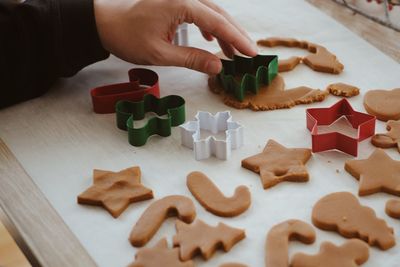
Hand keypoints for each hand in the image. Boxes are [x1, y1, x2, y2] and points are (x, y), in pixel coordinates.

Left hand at [94, 0, 257, 73]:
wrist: (104, 22)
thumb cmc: (127, 36)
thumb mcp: (160, 53)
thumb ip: (191, 59)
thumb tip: (218, 67)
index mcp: (181, 4)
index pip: (217, 23)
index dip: (237, 39)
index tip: (252, 53)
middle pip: (219, 14)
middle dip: (236, 34)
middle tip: (250, 52)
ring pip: (211, 13)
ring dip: (224, 31)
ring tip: (233, 51)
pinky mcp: (174, 3)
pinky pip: (199, 12)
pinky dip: (209, 26)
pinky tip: (211, 39)